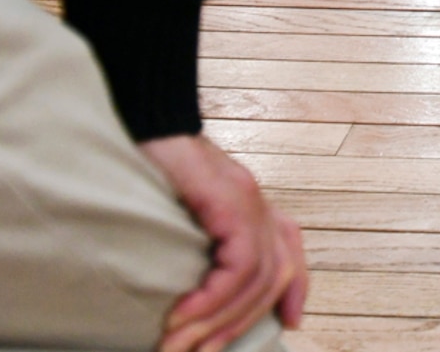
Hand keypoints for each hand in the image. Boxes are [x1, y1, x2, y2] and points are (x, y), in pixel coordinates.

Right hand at [139, 134, 306, 351]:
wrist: (143, 111)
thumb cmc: (151, 160)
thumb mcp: (181, 204)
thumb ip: (199, 234)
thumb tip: (188, 277)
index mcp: (250, 202)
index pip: (289, 247)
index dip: (296, 289)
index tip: (290, 323)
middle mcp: (257, 200)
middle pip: (273, 274)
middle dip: (240, 325)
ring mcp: (247, 198)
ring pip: (256, 276)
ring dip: (219, 321)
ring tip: (180, 346)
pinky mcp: (229, 198)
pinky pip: (238, 261)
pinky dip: (213, 297)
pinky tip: (183, 317)